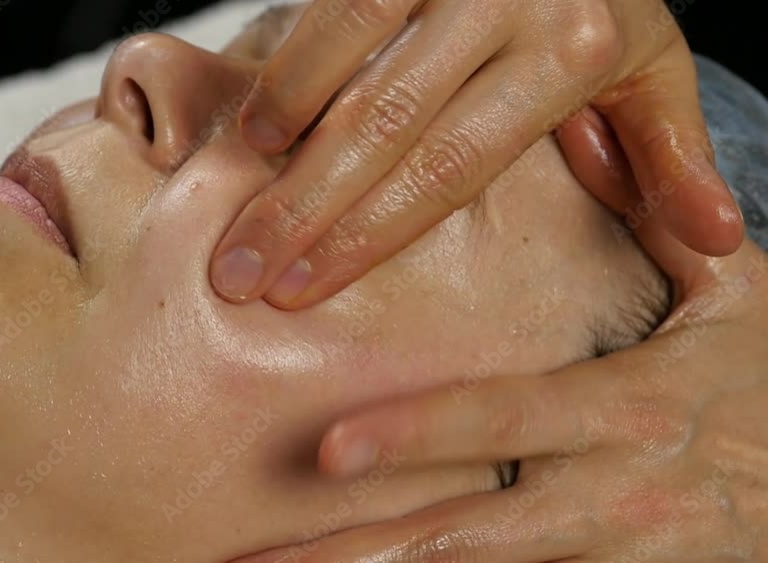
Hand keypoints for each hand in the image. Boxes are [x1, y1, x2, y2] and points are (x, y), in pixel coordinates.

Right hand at [210, 0, 743, 308]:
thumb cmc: (601, 2)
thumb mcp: (652, 71)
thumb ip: (669, 154)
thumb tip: (718, 245)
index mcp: (569, 52)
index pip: (450, 166)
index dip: (370, 235)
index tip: (305, 290)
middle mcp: (505, 3)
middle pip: (384, 129)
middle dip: (303, 212)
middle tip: (238, 275)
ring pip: (348, 70)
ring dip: (281, 150)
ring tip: (234, 223)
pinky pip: (330, 12)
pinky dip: (287, 74)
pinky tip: (251, 135)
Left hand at [228, 111, 767, 561]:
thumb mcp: (740, 304)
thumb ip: (658, 224)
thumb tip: (586, 131)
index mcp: (628, 410)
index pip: (505, 419)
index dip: (420, 436)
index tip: (331, 449)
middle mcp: (610, 492)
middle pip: (471, 534)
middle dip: (367, 551)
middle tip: (269, 560)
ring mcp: (614, 554)